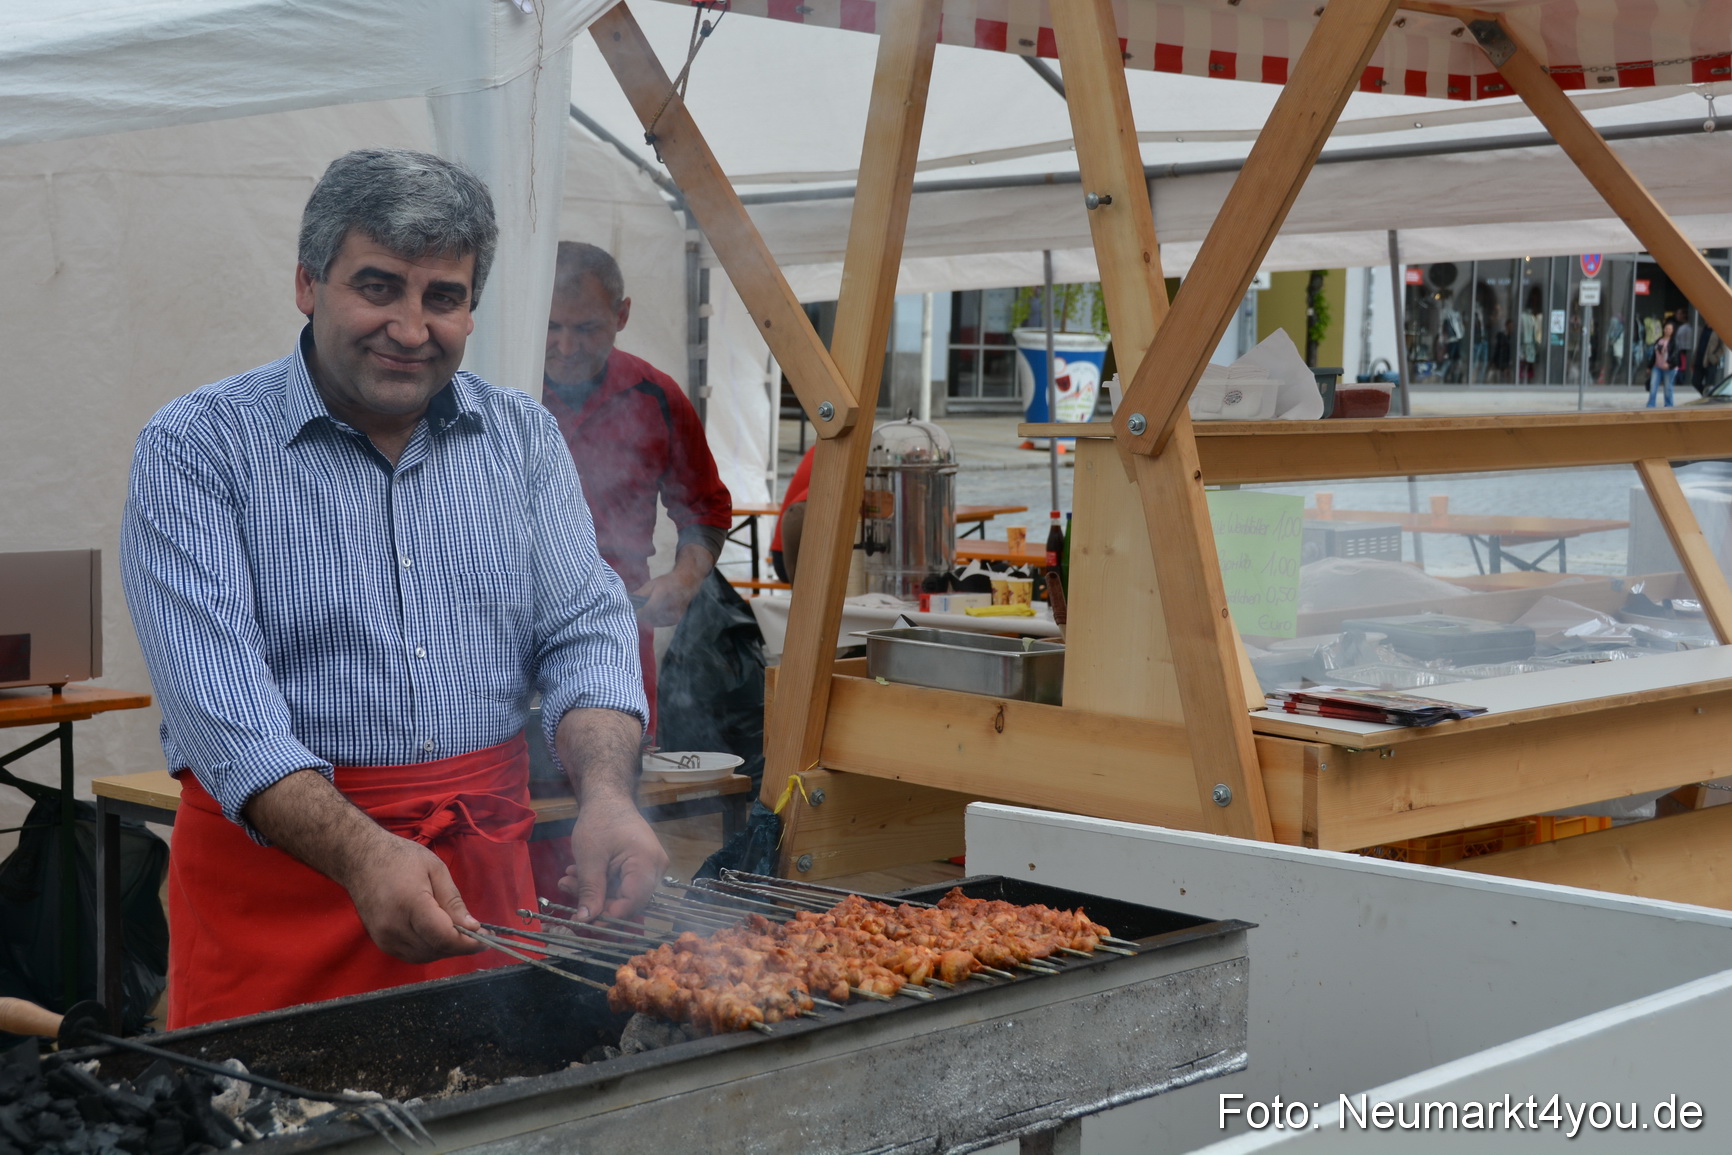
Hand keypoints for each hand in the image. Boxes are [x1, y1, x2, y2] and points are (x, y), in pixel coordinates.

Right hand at [244, 768, 482, 963]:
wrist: (360, 859)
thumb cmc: (400, 858)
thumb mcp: (435, 869)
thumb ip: (453, 901)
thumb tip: (472, 927)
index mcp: (410, 905)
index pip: (443, 937)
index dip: (467, 942)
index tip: (486, 937)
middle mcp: (394, 927)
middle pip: (436, 949)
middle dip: (460, 945)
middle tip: (478, 934)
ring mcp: (384, 938)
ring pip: (424, 956)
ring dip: (445, 949)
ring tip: (460, 934)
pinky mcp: (381, 942)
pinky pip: (411, 955)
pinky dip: (429, 950)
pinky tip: (438, 936)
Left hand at [559, 793, 668, 921]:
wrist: (608, 798)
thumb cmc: (601, 820)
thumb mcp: (590, 857)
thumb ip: (590, 890)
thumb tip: (585, 921)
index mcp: (647, 862)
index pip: (632, 902)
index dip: (608, 916)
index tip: (584, 922)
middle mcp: (656, 868)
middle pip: (627, 900)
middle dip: (596, 901)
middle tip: (567, 890)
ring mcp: (650, 867)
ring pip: (622, 893)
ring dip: (594, 891)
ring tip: (568, 878)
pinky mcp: (641, 866)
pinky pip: (622, 884)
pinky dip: (600, 883)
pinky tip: (579, 874)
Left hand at [631, 570, 701, 627]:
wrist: (686, 584)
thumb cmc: (666, 582)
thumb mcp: (651, 585)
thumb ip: (638, 594)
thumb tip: (626, 601)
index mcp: (662, 596)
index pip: (644, 610)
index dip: (635, 611)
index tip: (629, 609)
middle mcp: (669, 608)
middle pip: (648, 617)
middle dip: (640, 614)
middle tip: (635, 610)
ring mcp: (673, 616)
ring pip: (653, 622)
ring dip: (646, 618)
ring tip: (644, 610)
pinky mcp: (674, 621)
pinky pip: (659, 623)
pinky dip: (653, 620)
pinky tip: (653, 613)